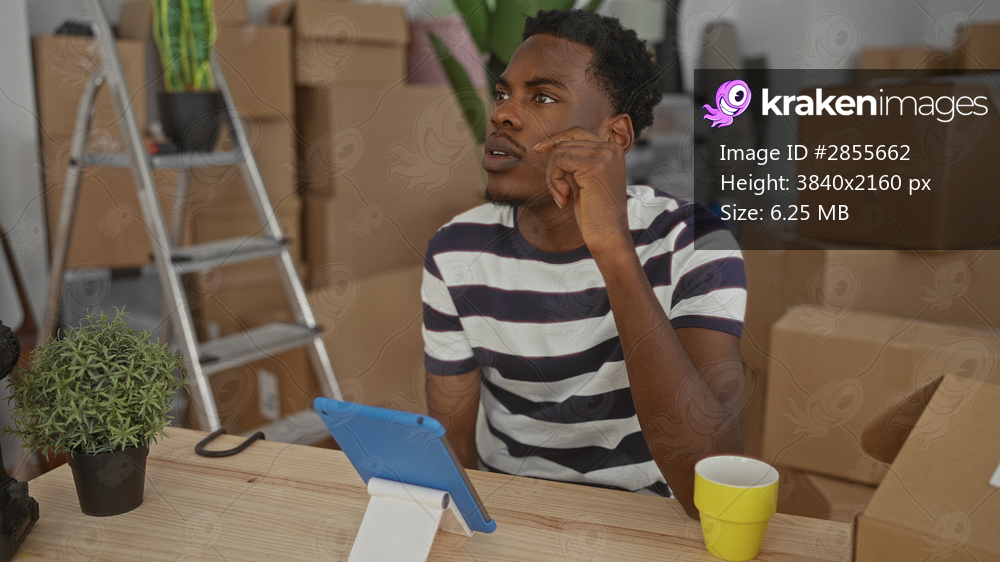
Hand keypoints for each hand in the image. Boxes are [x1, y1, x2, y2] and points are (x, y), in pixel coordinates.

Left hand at [533, 126, 630, 256]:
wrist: (607, 235)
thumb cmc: (594, 213)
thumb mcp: (584, 179)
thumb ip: (575, 160)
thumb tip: (551, 143)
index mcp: (612, 150)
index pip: (577, 132)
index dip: (556, 139)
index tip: (538, 149)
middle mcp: (611, 148)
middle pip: (567, 139)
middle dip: (553, 163)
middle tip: (555, 187)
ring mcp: (604, 155)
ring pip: (560, 151)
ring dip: (553, 176)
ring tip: (562, 196)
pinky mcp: (594, 165)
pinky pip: (559, 160)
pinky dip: (554, 180)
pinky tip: (563, 198)